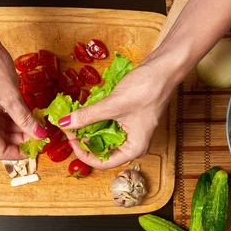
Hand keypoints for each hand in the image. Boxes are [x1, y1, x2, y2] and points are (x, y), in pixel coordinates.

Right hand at [0, 37, 46, 159]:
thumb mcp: (12, 97)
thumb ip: (26, 119)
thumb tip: (39, 135)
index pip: (0, 151)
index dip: (20, 152)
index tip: (36, 149)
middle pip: (0, 141)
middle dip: (20, 139)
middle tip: (40, 134)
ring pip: (0, 129)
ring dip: (18, 128)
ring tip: (36, 123)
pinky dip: (11, 118)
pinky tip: (26, 113)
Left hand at [58, 61, 174, 169]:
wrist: (165, 68)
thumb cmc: (146, 89)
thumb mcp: (113, 105)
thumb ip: (87, 116)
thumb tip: (65, 123)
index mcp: (133, 149)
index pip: (102, 163)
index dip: (83, 153)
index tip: (70, 138)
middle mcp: (133, 144)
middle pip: (102, 151)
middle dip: (84, 141)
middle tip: (69, 128)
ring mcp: (131, 132)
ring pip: (104, 138)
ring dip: (89, 129)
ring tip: (75, 119)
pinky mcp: (129, 119)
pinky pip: (108, 126)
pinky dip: (96, 120)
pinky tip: (86, 111)